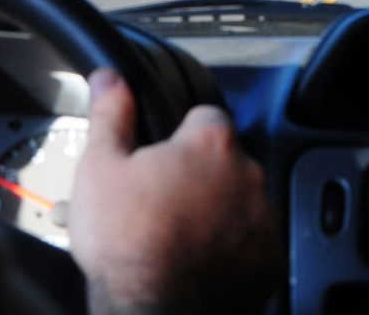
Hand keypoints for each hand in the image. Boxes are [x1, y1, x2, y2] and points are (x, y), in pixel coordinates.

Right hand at [69, 69, 279, 314]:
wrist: (156, 313)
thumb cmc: (129, 243)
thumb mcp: (100, 168)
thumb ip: (111, 115)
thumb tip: (110, 78)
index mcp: (210, 144)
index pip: (203, 117)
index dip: (177, 136)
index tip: (159, 159)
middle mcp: (248, 175)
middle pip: (223, 161)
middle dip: (198, 176)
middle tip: (160, 203)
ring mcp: (263, 220)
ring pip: (239, 202)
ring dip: (217, 211)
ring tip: (177, 237)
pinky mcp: (269, 261)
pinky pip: (251, 243)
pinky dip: (231, 249)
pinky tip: (198, 260)